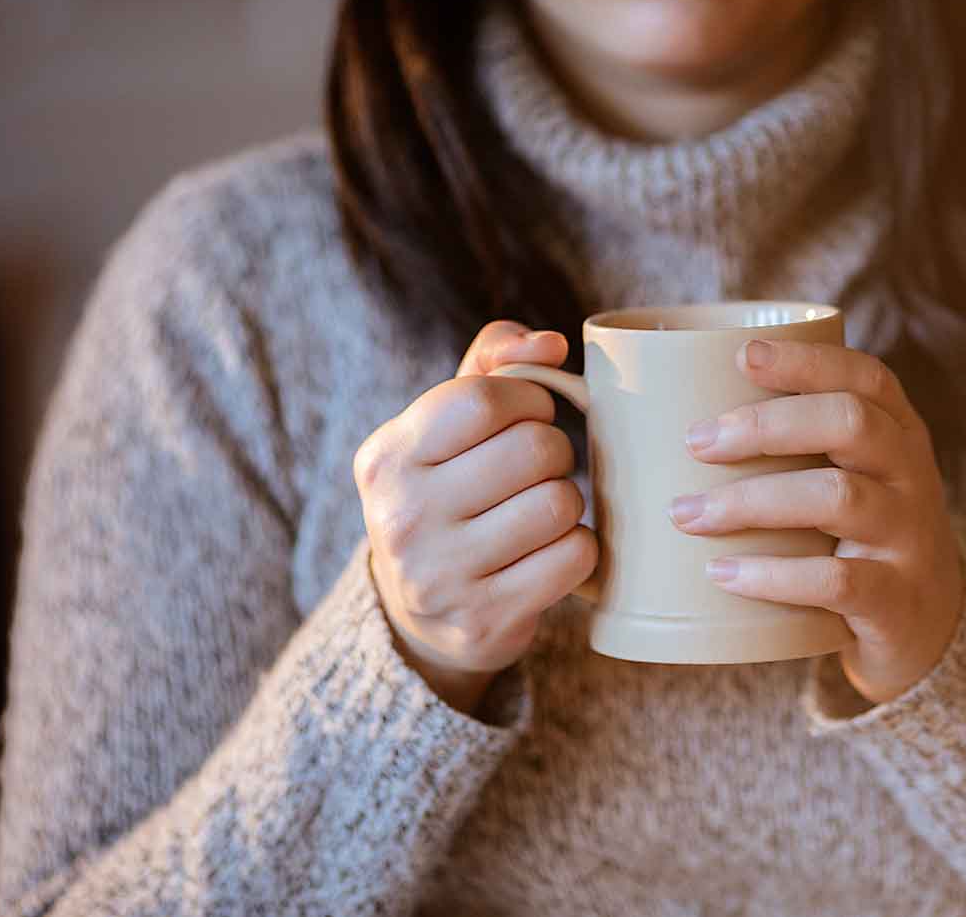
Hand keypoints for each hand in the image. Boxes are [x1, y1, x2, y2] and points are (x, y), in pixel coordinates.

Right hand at [354, 321, 597, 714]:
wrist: (420, 617)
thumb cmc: (448, 494)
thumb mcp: (444, 426)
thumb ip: (493, 361)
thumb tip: (549, 344)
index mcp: (387, 457)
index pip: (481, 399)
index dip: (529, 398)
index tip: (529, 415)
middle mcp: (403, 517)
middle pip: (533, 449)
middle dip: (555, 450)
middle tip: (540, 468)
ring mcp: (441, 576)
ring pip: (559, 503)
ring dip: (567, 501)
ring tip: (542, 510)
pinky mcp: (485, 621)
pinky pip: (575, 557)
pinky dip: (578, 548)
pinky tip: (550, 551)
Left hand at [670, 339, 963, 704]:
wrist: (929, 627)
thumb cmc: (857, 535)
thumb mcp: (849, 476)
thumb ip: (793, 445)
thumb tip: (669, 418)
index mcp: (898, 432)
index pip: (864, 378)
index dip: (807, 361)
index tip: (743, 355)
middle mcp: (911, 475)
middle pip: (849, 423)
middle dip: (765, 425)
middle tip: (696, 442)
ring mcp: (909, 537)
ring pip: (837, 498)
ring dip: (752, 501)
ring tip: (687, 514)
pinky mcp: (896, 600)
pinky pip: (836, 580)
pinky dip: (773, 575)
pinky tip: (723, 573)